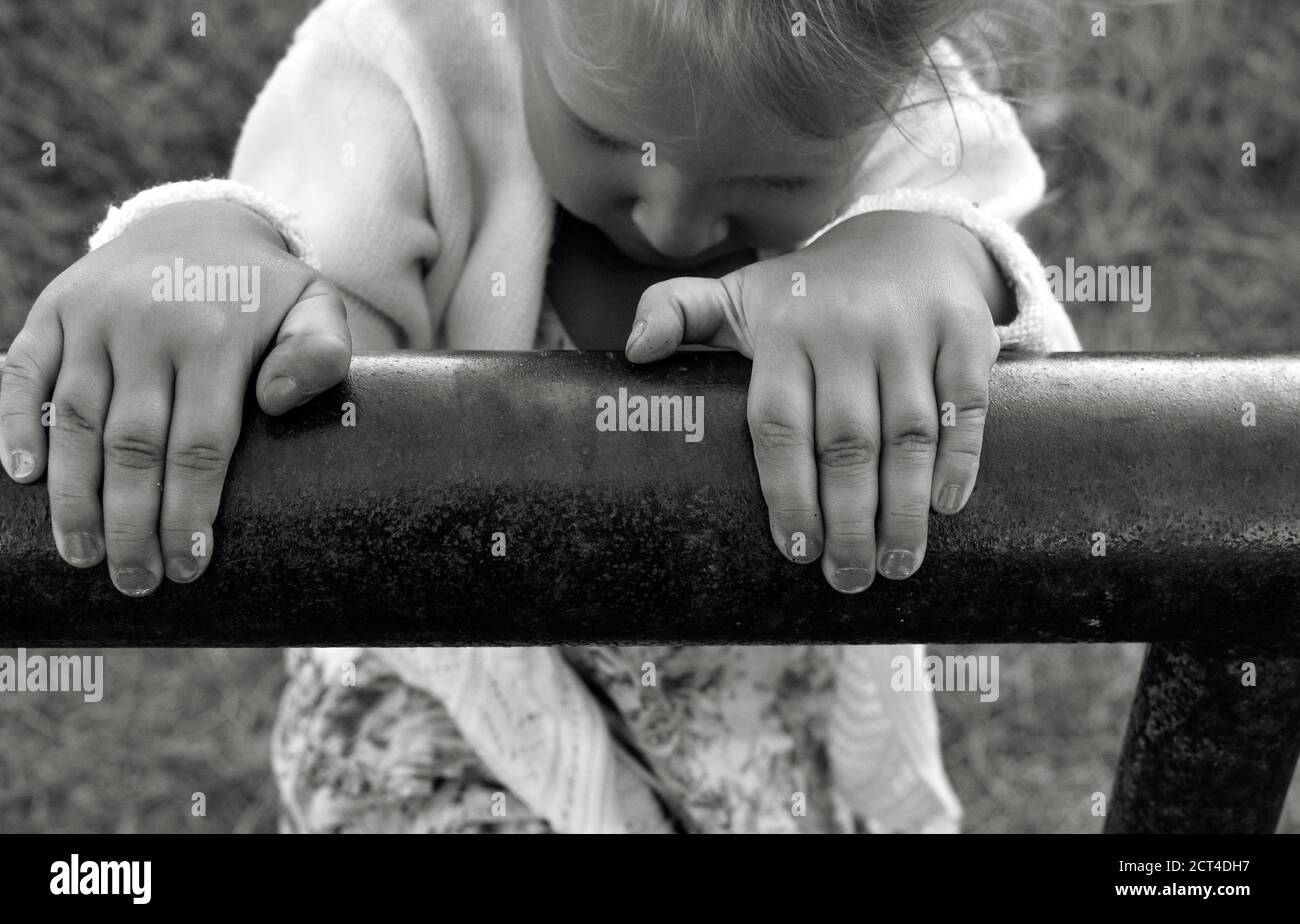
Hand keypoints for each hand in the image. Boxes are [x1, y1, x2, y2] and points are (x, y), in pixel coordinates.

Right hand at [0, 200, 350, 595]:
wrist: (199, 223)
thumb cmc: (264, 293)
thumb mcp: (316, 308)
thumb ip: (320, 352)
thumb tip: (276, 402)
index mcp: (216, 335)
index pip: (200, 444)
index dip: (190, 510)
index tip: (188, 566)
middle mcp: (148, 325)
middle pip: (134, 445)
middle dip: (131, 522)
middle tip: (136, 580)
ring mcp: (93, 318)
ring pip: (75, 420)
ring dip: (72, 495)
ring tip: (82, 555)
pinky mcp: (52, 312)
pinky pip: (21, 372)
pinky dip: (14, 423)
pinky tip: (21, 477)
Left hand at [624, 210, 1003, 591]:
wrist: (905, 238)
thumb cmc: (807, 294)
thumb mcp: (738, 295)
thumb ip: (678, 312)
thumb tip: (634, 352)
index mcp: (783, 330)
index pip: (779, 425)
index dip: (788, 494)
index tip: (798, 551)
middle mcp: (846, 328)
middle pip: (845, 442)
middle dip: (848, 521)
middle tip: (848, 579)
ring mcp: (909, 328)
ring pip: (906, 433)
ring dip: (903, 508)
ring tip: (896, 565)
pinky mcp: (965, 329)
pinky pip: (964, 403)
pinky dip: (959, 458)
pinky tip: (945, 507)